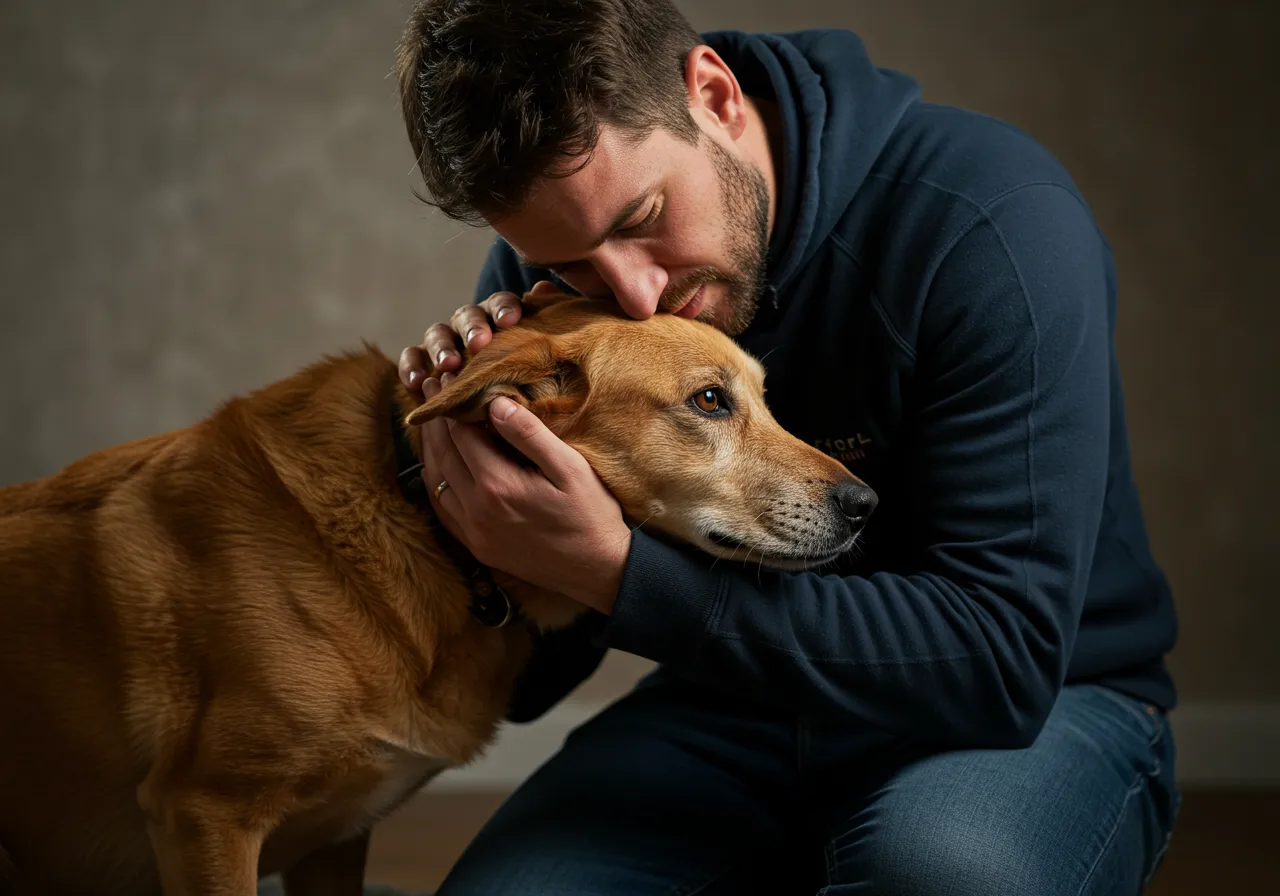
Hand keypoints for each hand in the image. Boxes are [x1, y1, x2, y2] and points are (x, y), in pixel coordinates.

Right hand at [398, 280, 560, 392]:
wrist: (491, 414)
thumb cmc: (520, 380)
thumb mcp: (535, 356)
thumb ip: (540, 324)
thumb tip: (545, 287)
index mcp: (499, 319)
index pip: (501, 304)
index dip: (504, 308)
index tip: (511, 320)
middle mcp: (469, 325)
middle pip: (467, 315)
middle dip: (473, 328)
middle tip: (479, 344)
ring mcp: (443, 342)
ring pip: (438, 333)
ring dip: (443, 347)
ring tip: (449, 365)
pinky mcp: (421, 362)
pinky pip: (411, 358)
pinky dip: (411, 367)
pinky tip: (418, 382)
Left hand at [418, 374, 631, 614]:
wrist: (600, 570)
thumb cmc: (592, 515)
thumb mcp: (570, 468)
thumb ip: (530, 435)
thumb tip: (495, 402)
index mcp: (498, 485)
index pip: (461, 433)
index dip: (453, 402)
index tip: (451, 378)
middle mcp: (477, 510)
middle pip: (442, 454)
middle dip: (436, 419)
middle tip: (432, 388)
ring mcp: (473, 532)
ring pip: (436, 481)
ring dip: (431, 448)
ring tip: (433, 420)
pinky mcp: (477, 547)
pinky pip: (443, 508)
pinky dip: (437, 480)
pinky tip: (441, 465)